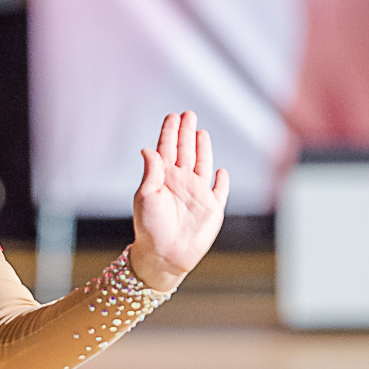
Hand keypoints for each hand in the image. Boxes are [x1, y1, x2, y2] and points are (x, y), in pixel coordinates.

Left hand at [129, 111, 228, 291]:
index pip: (167, 148)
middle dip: (186, 132)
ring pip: (202, 165)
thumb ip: (151, 171)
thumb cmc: (150, 228)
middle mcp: (181, 182)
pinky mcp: (212, 208)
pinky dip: (222, 180)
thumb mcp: (145, 196)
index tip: (172, 115)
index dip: (170, 132)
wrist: (164, 255)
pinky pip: (220, 190)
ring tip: (200, 132)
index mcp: (163, 178)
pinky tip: (221, 171)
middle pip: (185, 151)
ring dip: (203, 148)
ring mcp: (198, 194)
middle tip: (188, 114)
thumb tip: (148, 148)